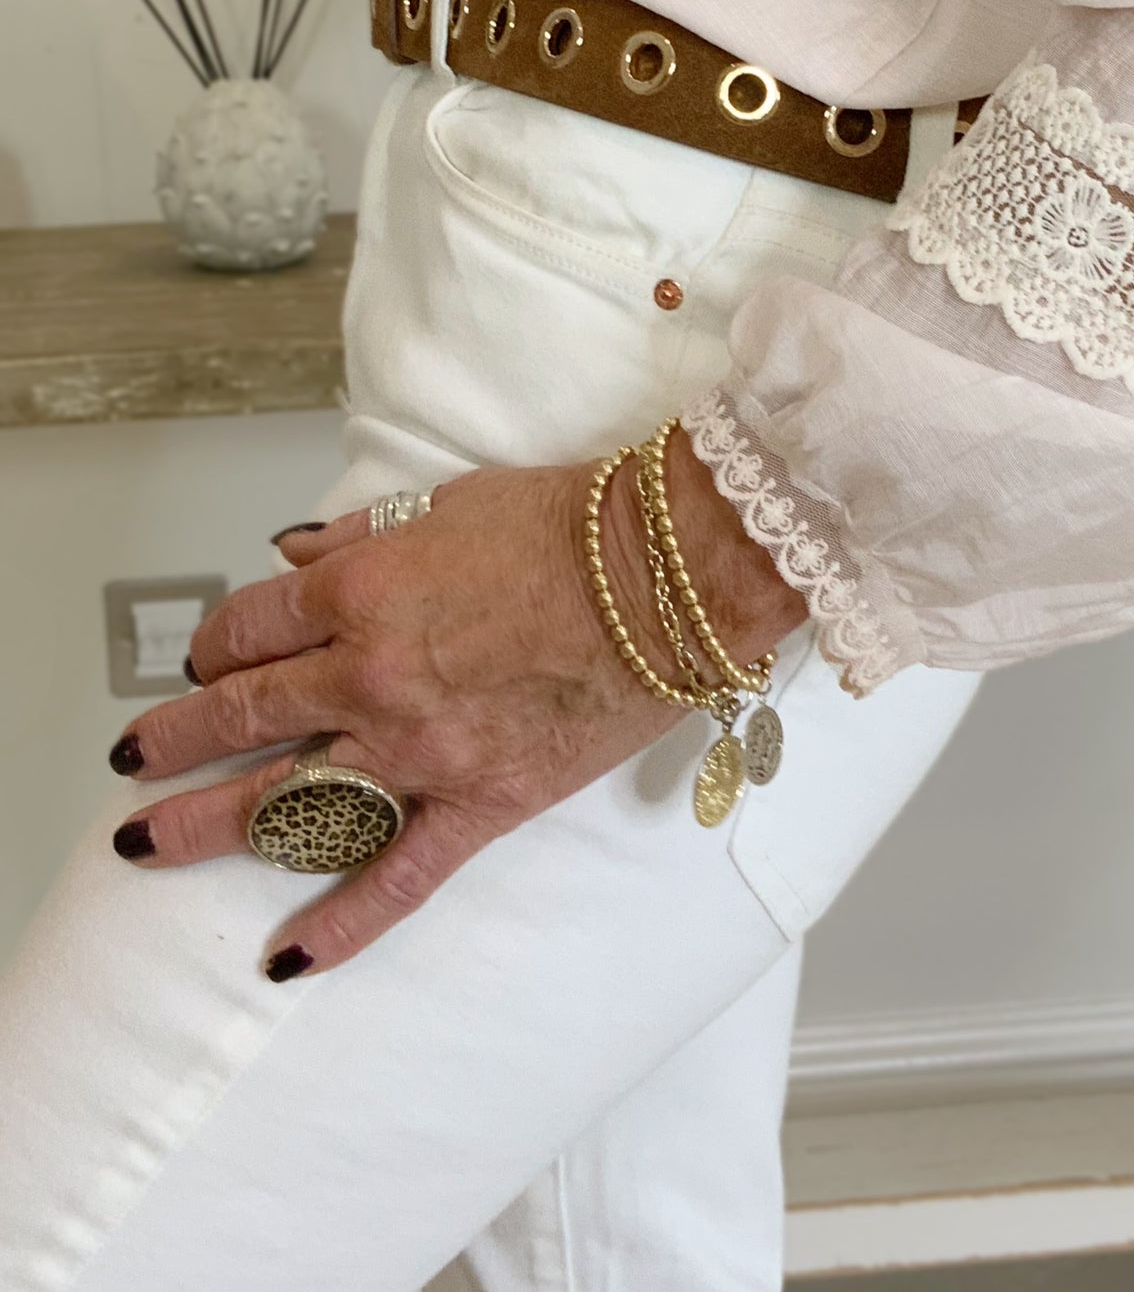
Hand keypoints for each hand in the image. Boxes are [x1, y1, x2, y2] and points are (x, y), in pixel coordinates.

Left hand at [106, 434, 802, 977]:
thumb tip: (293, 558)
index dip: (215, 644)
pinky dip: (337, 926)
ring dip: (205, 825)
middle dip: (173, 737)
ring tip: (146, 843)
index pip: (247, 628)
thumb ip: (359, 538)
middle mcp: (370, 675)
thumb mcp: (448, 502)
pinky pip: (394, 879)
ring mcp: (418, 749)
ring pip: (284, 800)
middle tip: (136, 758)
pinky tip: (287, 958)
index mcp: (360, 592)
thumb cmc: (570, 521)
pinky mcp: (477, 803)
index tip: (208, 655)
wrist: (670, 573)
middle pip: (239, 714)